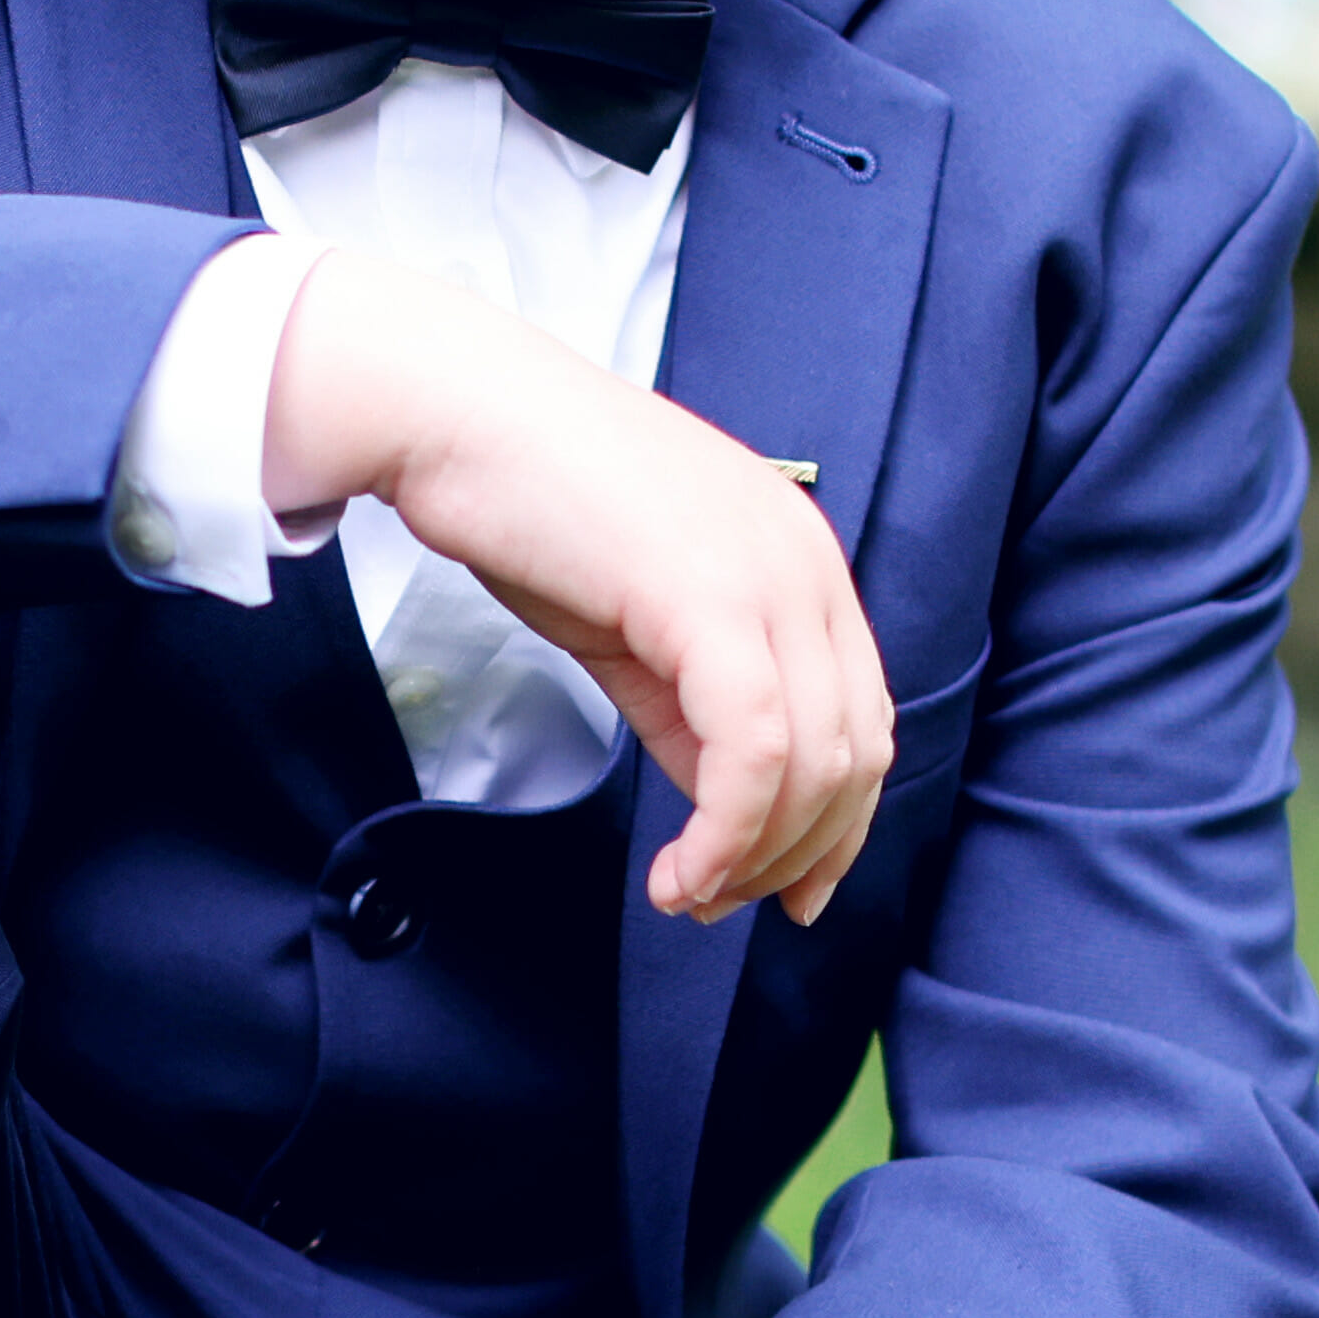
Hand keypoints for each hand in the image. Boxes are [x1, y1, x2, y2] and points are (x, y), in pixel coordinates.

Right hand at [260, 248, 893, 922]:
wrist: (455, 413)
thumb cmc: (534, 504)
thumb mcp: (639, 625)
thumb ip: (696, 712)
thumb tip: (728, 811)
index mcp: (803, 560)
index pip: (862, 717)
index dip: (833, 823)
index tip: (780, 889)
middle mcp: (809, 563)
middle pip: (855, 752)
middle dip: (797, 856)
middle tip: (721, 904)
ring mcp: (770, 574)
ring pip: (814, 764)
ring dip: (754, 858)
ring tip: (687, 892)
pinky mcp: (711, 596)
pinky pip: (756, 751)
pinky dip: (727, 833)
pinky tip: (678, 869)